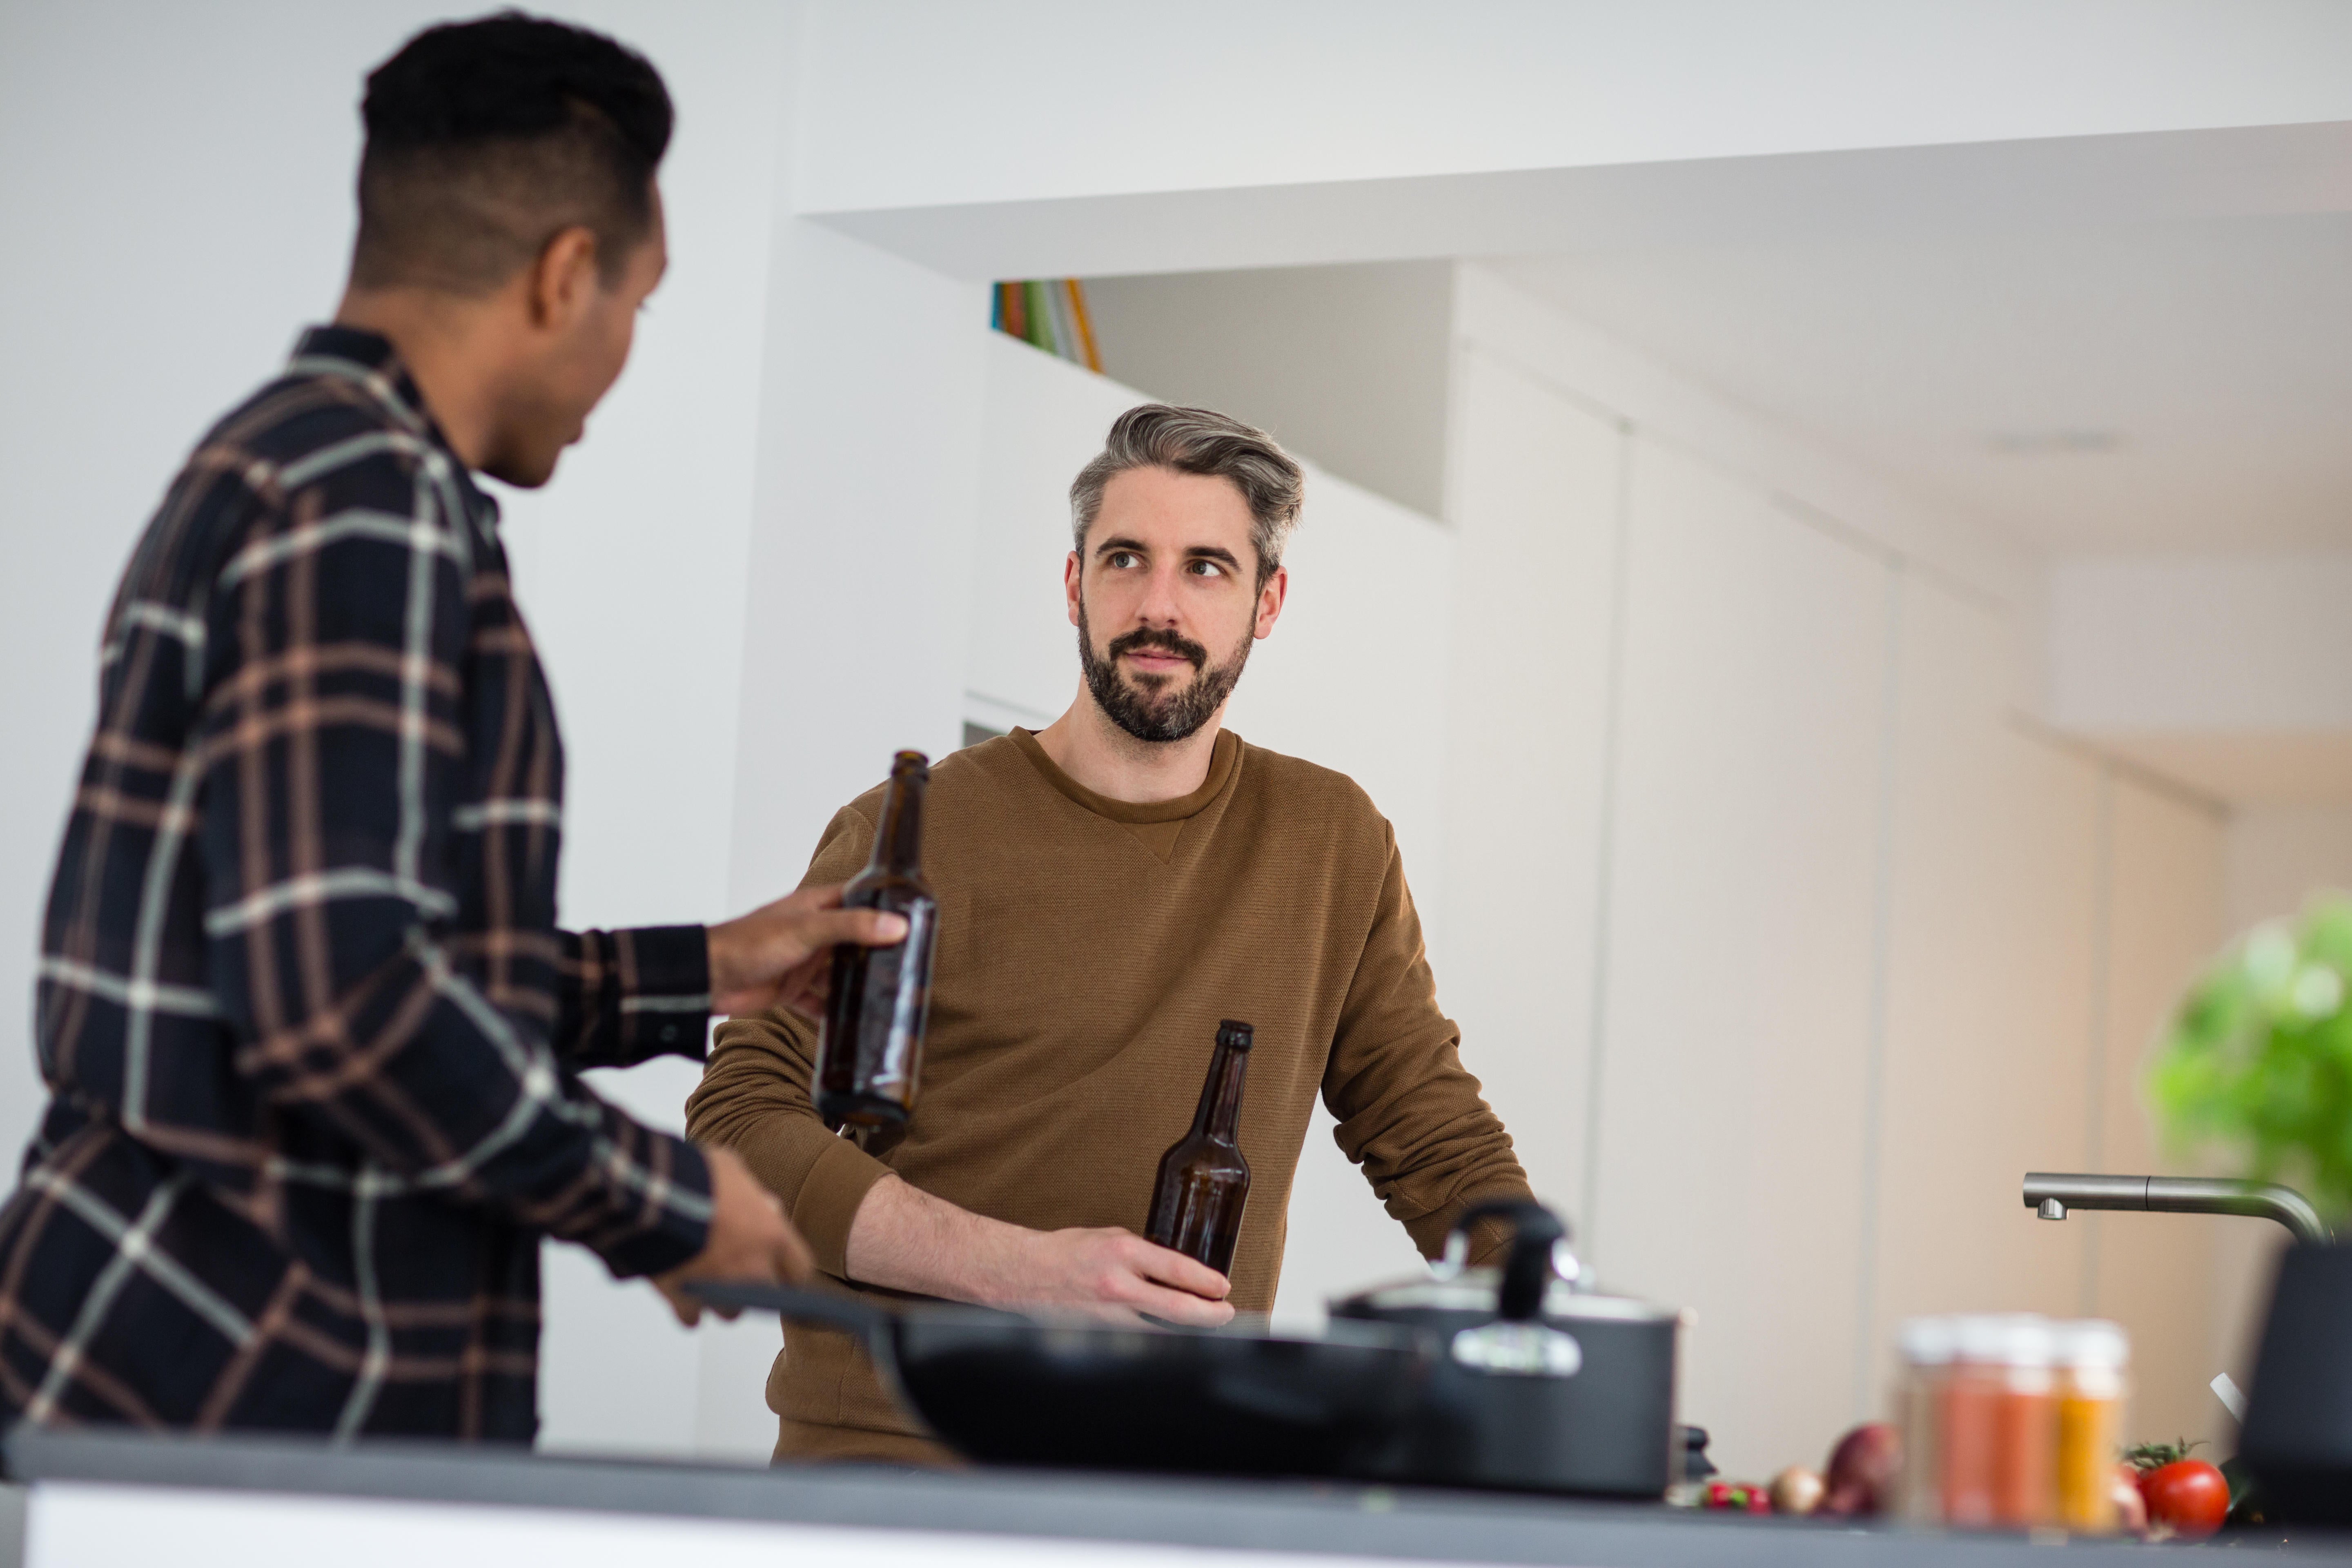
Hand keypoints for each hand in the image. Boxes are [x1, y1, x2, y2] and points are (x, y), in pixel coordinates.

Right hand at [652, 1144, 815, 1326]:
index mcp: (772, 1236)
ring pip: (730, 1311)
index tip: (777, 1268)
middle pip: (766, 1298)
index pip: (800, 1271)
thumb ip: (752, 1193)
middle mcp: (752, 1269)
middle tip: (734, 1271)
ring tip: (702, 1276)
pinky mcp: (685, 1302)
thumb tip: (763, 1205)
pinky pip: (692, 1318)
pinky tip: (679, 1291)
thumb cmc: (695, 1174)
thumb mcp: (732, 1170)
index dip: (787, 1271)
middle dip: (753, 1287)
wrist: (651, 1194)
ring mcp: (720, 1290)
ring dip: (720, 1298)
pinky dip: (686, 1308)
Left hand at [707, 884, 906, 1018]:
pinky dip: (833, 1012)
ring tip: (888, 997)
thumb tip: (898, 925)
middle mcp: (812, 932)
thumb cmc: (751, 943)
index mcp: (816, 906)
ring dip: (856, 985)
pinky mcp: (791, 989)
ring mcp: (803, 962)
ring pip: (838, 974)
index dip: (883, 907)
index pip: (858, 900)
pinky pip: (819, 1003)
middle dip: (875, 953)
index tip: (913, 920)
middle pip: (853, 940)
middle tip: (908, 966)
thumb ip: (852, 926)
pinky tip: (852, 1023)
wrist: (709, 978)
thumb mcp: (807, 930)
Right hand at [1002, 1227, 1235, 1327]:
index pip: (1177, 1269)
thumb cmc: (1067, 1252)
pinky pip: (1139, 1341)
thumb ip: (1143, 1254)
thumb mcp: (1110, 1237)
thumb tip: (1174, 1271)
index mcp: (1122, 1252)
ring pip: (1162, 1332)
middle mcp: (1118, 1286)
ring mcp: (1108, 1316)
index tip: (1223, 1287)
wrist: (1024, 1275)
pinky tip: (1171, 1337)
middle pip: (1178, 1309)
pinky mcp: (1100, 1335)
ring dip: (1188, 1330)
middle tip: (1226, 1313)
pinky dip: (1158, 1340)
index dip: (1207, 1282)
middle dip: (1210, 1315)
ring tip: (1205, 1324)